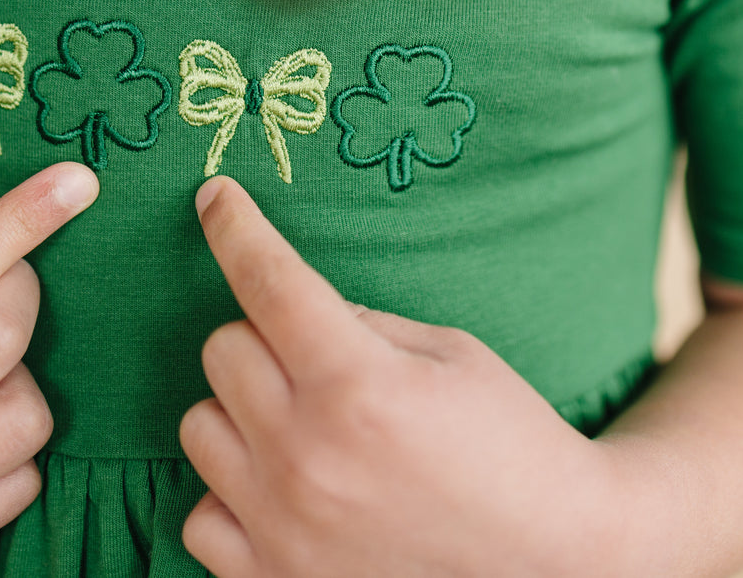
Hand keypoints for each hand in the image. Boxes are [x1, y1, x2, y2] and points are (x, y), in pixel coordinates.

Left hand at [179, 175, 629, 577]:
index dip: (235, 228)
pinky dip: (235, 495)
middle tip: (316, 359)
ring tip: (304, 429)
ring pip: (197, 426)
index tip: (215, 199)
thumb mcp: (450, 353)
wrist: (544, 559)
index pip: (268, 281)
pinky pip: (201, 514)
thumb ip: (362, 323)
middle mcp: (306, 455)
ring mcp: (282, 525)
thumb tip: (290, 309)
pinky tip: (289, 492)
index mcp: (358, 383)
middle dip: (263, 337)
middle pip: (222, 348)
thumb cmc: (507, 442)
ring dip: (243, 413)